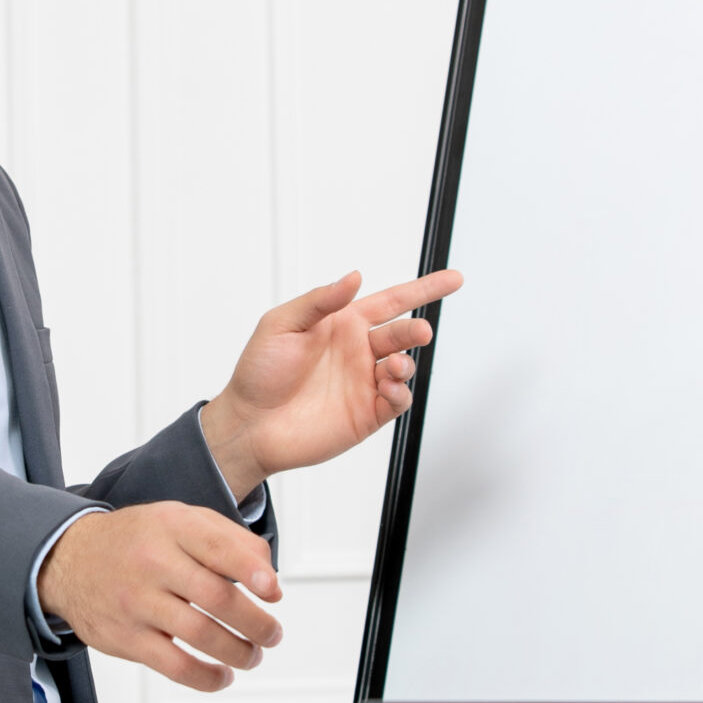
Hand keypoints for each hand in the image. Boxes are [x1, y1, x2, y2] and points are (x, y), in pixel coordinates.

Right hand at [37, 502, 283, 690]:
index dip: (253, 572)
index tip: (273, 591)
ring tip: (252, 654)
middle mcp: (152, 562)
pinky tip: (222, 675)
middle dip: (256, 622)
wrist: (69, 559)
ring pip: (200, 635)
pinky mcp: (125, 638)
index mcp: (171, 527)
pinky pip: (174, 666)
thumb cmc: (137, 540)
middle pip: (216, 597)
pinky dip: (206, 678)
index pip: (218, 548)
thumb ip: (231, 540)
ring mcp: (137, 602)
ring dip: (238, 652)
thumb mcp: (181, 519)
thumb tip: (269, 577)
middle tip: (271, 633)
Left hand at [200, 268, 464, 500]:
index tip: (453, 279)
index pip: (392, 300)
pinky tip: (389, 386)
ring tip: (392, 366)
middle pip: (401, 332)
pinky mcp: (366, 413)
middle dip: (415, 330)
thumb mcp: (281, 324)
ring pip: (403, 366)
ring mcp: (364, 383)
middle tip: (419, 331)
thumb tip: (353, 277)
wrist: (249, 424)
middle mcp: (357, 351)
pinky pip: (397, 400)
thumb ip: (320, 300)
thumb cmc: (258, 373)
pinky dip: (401, 392)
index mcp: (341, 324)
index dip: (424, 288)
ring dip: (406, 361)